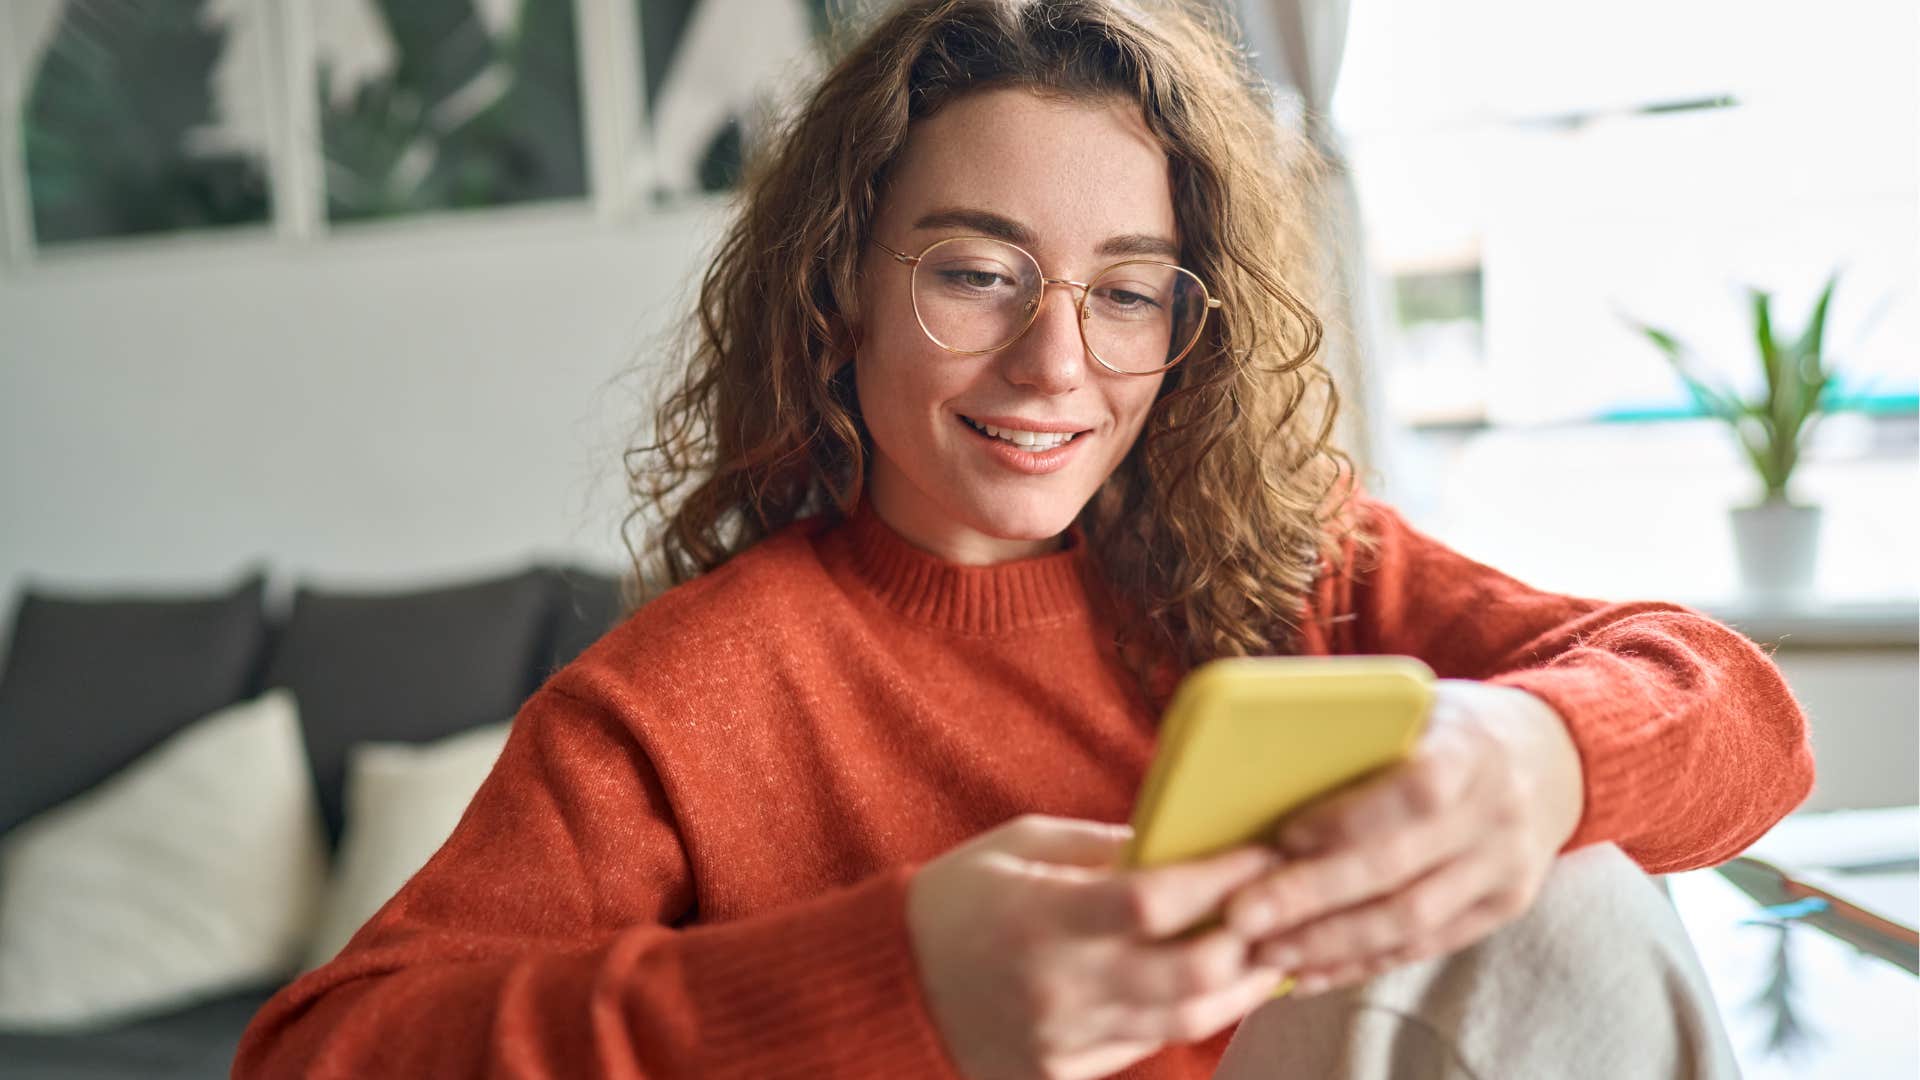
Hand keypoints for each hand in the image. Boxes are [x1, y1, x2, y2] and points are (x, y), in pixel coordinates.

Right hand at [906, 814, 1286, 1079]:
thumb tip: (1181, 842)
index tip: (1266, 850)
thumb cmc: (954, 899)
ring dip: (1238, 987)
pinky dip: (1186, 1014)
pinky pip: (1145, 1045)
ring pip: (1182, 1021)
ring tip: (1270, 952)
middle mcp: (1056, 986)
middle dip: (1251, 941)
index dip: (1224, 877)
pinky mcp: (1061, 1074)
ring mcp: (1061, 1040)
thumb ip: (1100, 846)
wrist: (886, 986)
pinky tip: (1213, 986)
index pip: (1156, 901)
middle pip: (1189, 975)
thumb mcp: (1018, 845)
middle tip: (1285, 908)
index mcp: (1040, 916)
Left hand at [1222, 679, 1584, 995]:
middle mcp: (1496, 814)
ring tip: (1264, 951)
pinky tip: (1309, 972)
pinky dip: (1362, 963)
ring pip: (1411, 921)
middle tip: (1242, 916)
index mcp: (1471, 750)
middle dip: (1313, 898)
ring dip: (1330, 943)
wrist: (1554, 757)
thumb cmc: (1453, 725)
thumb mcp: (1420, 704)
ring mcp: (1505, 869)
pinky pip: (1425, 946)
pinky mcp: (1502, 909)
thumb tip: (1259, 763)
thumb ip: (1361, 731)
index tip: (1283, 835)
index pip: (1415, 791)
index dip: (1348, 818)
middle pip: (1399, 870)